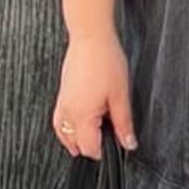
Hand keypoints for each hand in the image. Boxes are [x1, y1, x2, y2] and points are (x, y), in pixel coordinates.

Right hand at [53, 30, 136, 159]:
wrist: (90, 37)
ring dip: (77, 139)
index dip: (105, 151)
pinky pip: (60, 120)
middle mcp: (67, 113)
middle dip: (90, 146)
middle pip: (75, 144)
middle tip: (108, 137)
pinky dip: (68, 128)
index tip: (117, 143)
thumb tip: (129, 143)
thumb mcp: (121, 95)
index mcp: (82, 116)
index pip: (90, 148)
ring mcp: (62, 103)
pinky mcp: (61, 95)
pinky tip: (80, 123)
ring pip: (64, 134)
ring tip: (92, 137)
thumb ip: (124, 123)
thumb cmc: (105, 61)